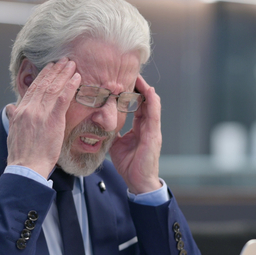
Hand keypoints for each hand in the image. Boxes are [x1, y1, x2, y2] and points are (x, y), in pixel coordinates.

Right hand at [5, 59, 79, 176]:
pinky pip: (63, 98)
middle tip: (63, 60)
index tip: (49, 68)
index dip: (42, 76)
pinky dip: (70, 86)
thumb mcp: (12, 132)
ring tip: (71, 64)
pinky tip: (77, 78)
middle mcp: (29, 108)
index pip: (32, 88)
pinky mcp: (53, 119)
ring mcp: (41, 113)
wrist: (26, 167)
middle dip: (54, 70)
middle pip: (43, 84)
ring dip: (63, 73)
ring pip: (53, 87)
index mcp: (20, 111)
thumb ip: (13, 117)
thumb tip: (11, 108)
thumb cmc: (21, 154)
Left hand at [109, 75, 162, 193]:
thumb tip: (102, 123)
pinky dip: (152, 101)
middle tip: (132, 73)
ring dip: (146, 90)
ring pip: (152, 104)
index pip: (138, 106)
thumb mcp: (117, 144)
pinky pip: (154, 114)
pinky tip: (149, 91)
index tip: (124, 81)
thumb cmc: (130, 165)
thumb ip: (113, 132)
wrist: (138, 181)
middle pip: (146, 101)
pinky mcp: (154, 135)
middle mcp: (148, 127)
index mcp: (140, 128)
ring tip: (140, 77)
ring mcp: (153, 130)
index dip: (133, 93)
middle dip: (140, 87)